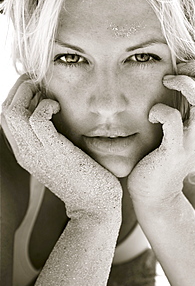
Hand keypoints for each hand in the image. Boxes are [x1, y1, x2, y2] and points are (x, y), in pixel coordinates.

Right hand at [1, 76, 121, 219]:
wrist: (95, 204)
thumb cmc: (82, 177)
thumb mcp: (60, 156)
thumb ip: (51, 138)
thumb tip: (53, 114)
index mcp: (25, 152)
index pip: (6, 118)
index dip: (17, 97)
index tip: (35, 87)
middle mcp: (25, 152)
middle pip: (5, 111)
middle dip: (20, 89)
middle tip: (38, 81)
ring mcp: (37, 152)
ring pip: (13, 112)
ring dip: (29, 92)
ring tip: (46, 90)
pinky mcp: (55, 151)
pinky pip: (37, 119)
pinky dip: (45, 105)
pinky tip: (58, 106)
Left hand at [127, 61, 194, 204]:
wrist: (155, 191)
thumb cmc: (164, 153)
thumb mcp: (184, 129)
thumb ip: (188, 108)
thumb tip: (182, 75)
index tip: (183, 68)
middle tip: (176, 71)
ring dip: (183, 84)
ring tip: (166, 83)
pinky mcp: (175, 152)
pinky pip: (173, 120)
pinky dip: (159, 110)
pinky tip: (151, 115)